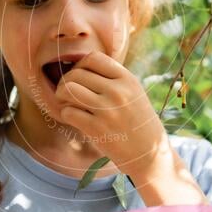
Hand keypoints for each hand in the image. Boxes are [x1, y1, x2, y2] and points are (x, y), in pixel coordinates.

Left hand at [54, 50, 169, 180]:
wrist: (149, 153)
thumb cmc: (138, 122)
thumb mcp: (134, 93)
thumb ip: (113, 79)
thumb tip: (82, 68)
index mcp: (127, 79)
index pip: (94, 58)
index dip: (80, 65)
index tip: (80, 76)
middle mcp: (117, 91)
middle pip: (77, 73)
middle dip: (66, 81)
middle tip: (67, 92)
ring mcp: (107, 110)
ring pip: (69, 89)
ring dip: (61, 95)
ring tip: (66, 102)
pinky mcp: (96, 129)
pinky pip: (68, 112)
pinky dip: (66, 113)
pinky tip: (74, 117)